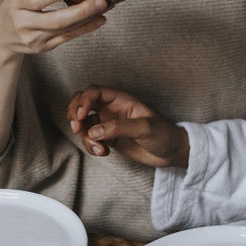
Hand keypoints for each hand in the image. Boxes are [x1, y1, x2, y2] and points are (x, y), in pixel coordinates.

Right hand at [0, 0, 107, 56]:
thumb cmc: (11, 1)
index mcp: (15, 3)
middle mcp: (24, 23)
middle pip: (56, 20)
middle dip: (82, 11)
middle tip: (103, 0)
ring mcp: (34, 39)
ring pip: (65, 30)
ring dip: (89, 18)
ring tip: (107, 5)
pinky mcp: (44, 48)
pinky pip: (68, 38)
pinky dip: (86, 28)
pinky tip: (100, 18)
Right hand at [66, 86, 188, 166]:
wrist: (171, 153)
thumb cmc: (163, 134)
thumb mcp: (145, 128)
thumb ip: (119, 128)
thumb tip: (94, 131)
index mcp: (121, 99)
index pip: (94, 92)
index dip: (83, 101)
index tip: (80, 117)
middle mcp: (111, 109)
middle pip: (82, 103)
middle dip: (74, 114)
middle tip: (76, 128)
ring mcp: (108, 124)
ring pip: (84, 124)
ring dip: (85, 137)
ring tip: (100, 150)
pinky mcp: (108, 139)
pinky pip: (90, 139)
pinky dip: (91, 146)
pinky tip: (104, 153)